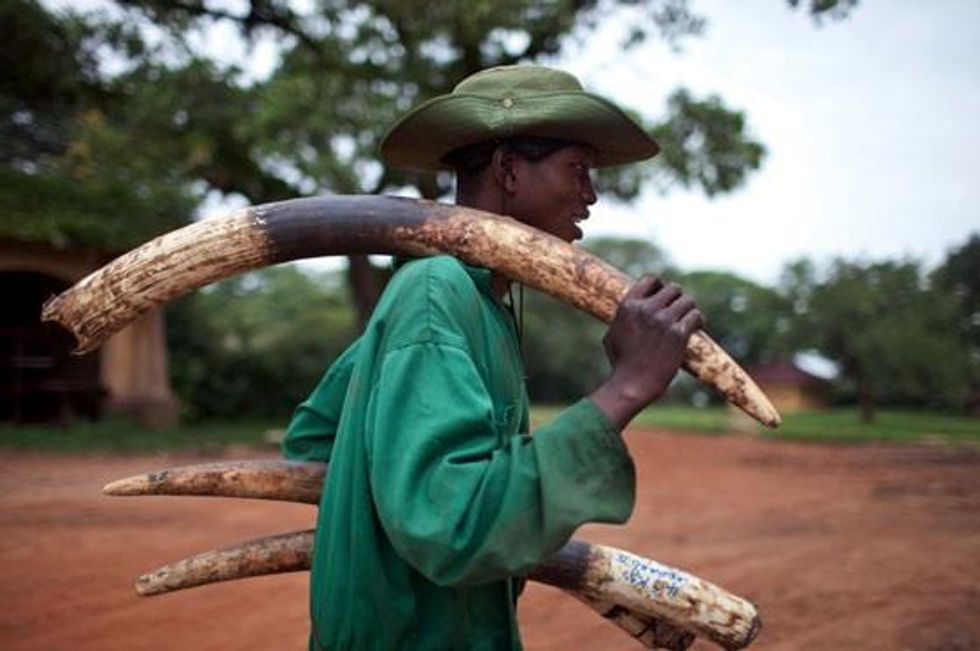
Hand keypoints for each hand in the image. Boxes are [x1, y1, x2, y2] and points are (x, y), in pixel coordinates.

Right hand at [590, 275, 703, 429]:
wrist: (632, 384)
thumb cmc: (620, 363)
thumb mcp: (612, 334)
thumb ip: (623, 318)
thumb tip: (628, 310)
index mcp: (629, 306)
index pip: (650, 280)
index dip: (660, 286)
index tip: (664, 296)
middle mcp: (647, 309)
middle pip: (673, 288)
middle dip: (677, 298)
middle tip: (679, 310)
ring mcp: (663, 320)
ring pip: (688, 300)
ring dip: (690, 308)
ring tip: (689, 318)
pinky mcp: (678, 334)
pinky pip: (696, 316)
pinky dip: (698, 320)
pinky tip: (697, 327)